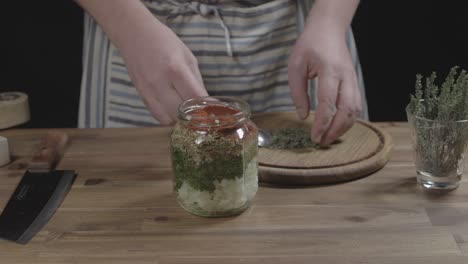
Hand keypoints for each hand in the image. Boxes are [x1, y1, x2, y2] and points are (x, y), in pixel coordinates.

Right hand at [119, 23, 207, 124]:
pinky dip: (168, 117)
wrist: (134, 34)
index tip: (214, 112)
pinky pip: (156, 115)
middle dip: (193, 118)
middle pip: (180, 114)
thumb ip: (197, 81)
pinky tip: (175, 111)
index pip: (194, 98)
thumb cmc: (165, 42)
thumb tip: (206, 102)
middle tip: (202, 115)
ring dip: (179, 121)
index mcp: (176, 70)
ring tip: (188, 115)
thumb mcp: (188, 57)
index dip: (206, 108)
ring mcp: (148, 92)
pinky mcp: (140, 96)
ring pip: (167, 120)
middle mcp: (160, 84)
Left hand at [288, 17, 360, 145]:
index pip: (328, 102)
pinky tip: (337, 127)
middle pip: (347, 110)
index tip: (314, 136)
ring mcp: (353, 80)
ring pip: (355, 109)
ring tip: (328, 138)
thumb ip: (298, 92)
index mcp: (330, 70)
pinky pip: (356, 105)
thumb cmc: (310, 45)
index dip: (322, 123)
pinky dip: (348, 119)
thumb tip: (303, 116)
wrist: (329, 29)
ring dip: (343, 127)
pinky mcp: (354, 83)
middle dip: (335, 130)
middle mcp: (346, 77)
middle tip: (321, 142)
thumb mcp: (296, 66)